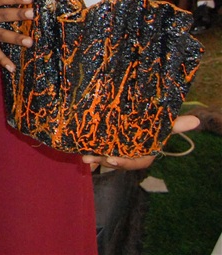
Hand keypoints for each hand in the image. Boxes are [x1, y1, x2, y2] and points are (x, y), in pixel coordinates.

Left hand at [82, 114, 200, 169]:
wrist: (134, 113)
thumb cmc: (151, 121)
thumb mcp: (161, 123)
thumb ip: (175, 124)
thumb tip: (196, 120)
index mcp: (143, 152)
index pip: (136, 162)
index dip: (125, 162)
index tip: (112, 159)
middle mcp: (129, 153)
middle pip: (117, 161)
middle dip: (105, 160)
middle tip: (91, 158)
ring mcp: (115, 149)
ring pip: (105, 157)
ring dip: (94, 158)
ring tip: (83, 156)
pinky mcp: (103, 144)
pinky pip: (96, 151)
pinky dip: (89, 152)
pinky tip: (79, 151)